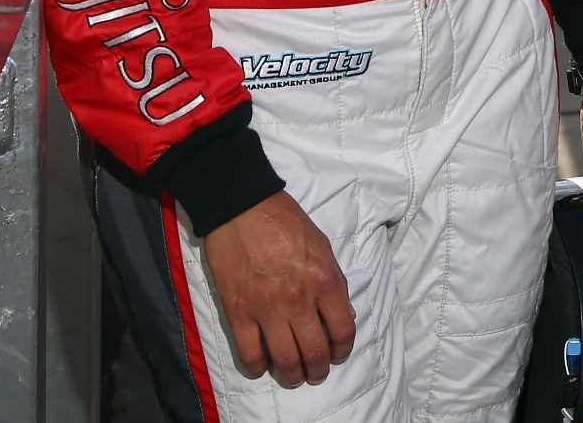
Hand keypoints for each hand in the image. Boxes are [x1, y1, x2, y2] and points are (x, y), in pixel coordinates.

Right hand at [199, 190, 355, 387]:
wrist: (242, 207)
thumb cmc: (286, 222)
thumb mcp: (323, 246)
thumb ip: (334, 281)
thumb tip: (342, 313)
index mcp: (325, 280)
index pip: (343, 329)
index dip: (343, 349)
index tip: (338, 353)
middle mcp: (299, 299)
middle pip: (315, 351)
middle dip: (319, 369)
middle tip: (316, 372)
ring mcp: (267, 308)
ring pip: (285, 359)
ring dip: (292, 374)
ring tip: (293, 375)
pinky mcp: (238, 312)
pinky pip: (250, 353)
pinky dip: (258, 367)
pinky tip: (262, 366)